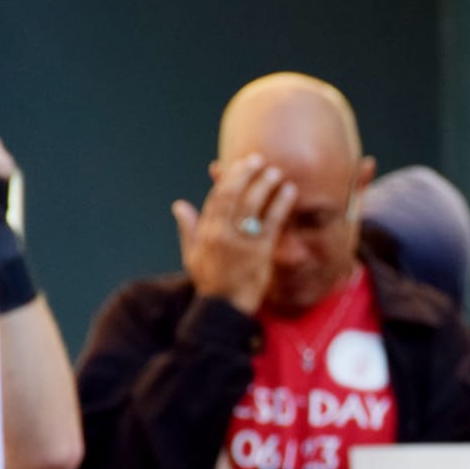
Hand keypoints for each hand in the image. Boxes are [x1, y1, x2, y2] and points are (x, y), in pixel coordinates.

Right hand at [175, 153, 297, 315]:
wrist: (224, 309)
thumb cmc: (211, 283)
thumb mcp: (192, 256)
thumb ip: (188, 228)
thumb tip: (179, 204)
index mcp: (205, 233)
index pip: (216, 198)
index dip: (227, 178)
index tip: (238, 165)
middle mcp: (220, 234)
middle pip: (233, 195)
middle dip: (245, 174)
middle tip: (258, 159)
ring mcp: (240, 242)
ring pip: (252, 204)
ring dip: (264, 184)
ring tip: (275, 171)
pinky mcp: (260, 252)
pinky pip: (272, 222)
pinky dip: (281, 204)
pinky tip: (289, 191)